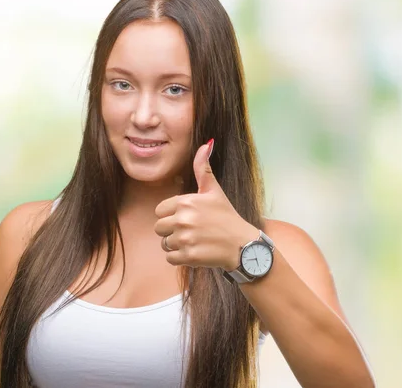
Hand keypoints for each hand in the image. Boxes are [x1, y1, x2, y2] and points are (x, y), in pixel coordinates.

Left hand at [154, 139, 259, 270]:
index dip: (172, 215)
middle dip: (172, 231)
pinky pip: (170, 258)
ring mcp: (186, 238)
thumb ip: (203, 169)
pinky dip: (180, 258)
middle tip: (192, 231)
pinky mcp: (188, 256)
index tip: (188, 218)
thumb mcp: (214, 191)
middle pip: (159, 228)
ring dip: (176, 245)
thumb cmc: (227, 217)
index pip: (160, 210)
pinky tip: (196, 252)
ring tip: (195, 241)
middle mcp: (183, 219)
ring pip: (165, 243)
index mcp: (186, 202)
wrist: (243, 245)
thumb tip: (206, 144)